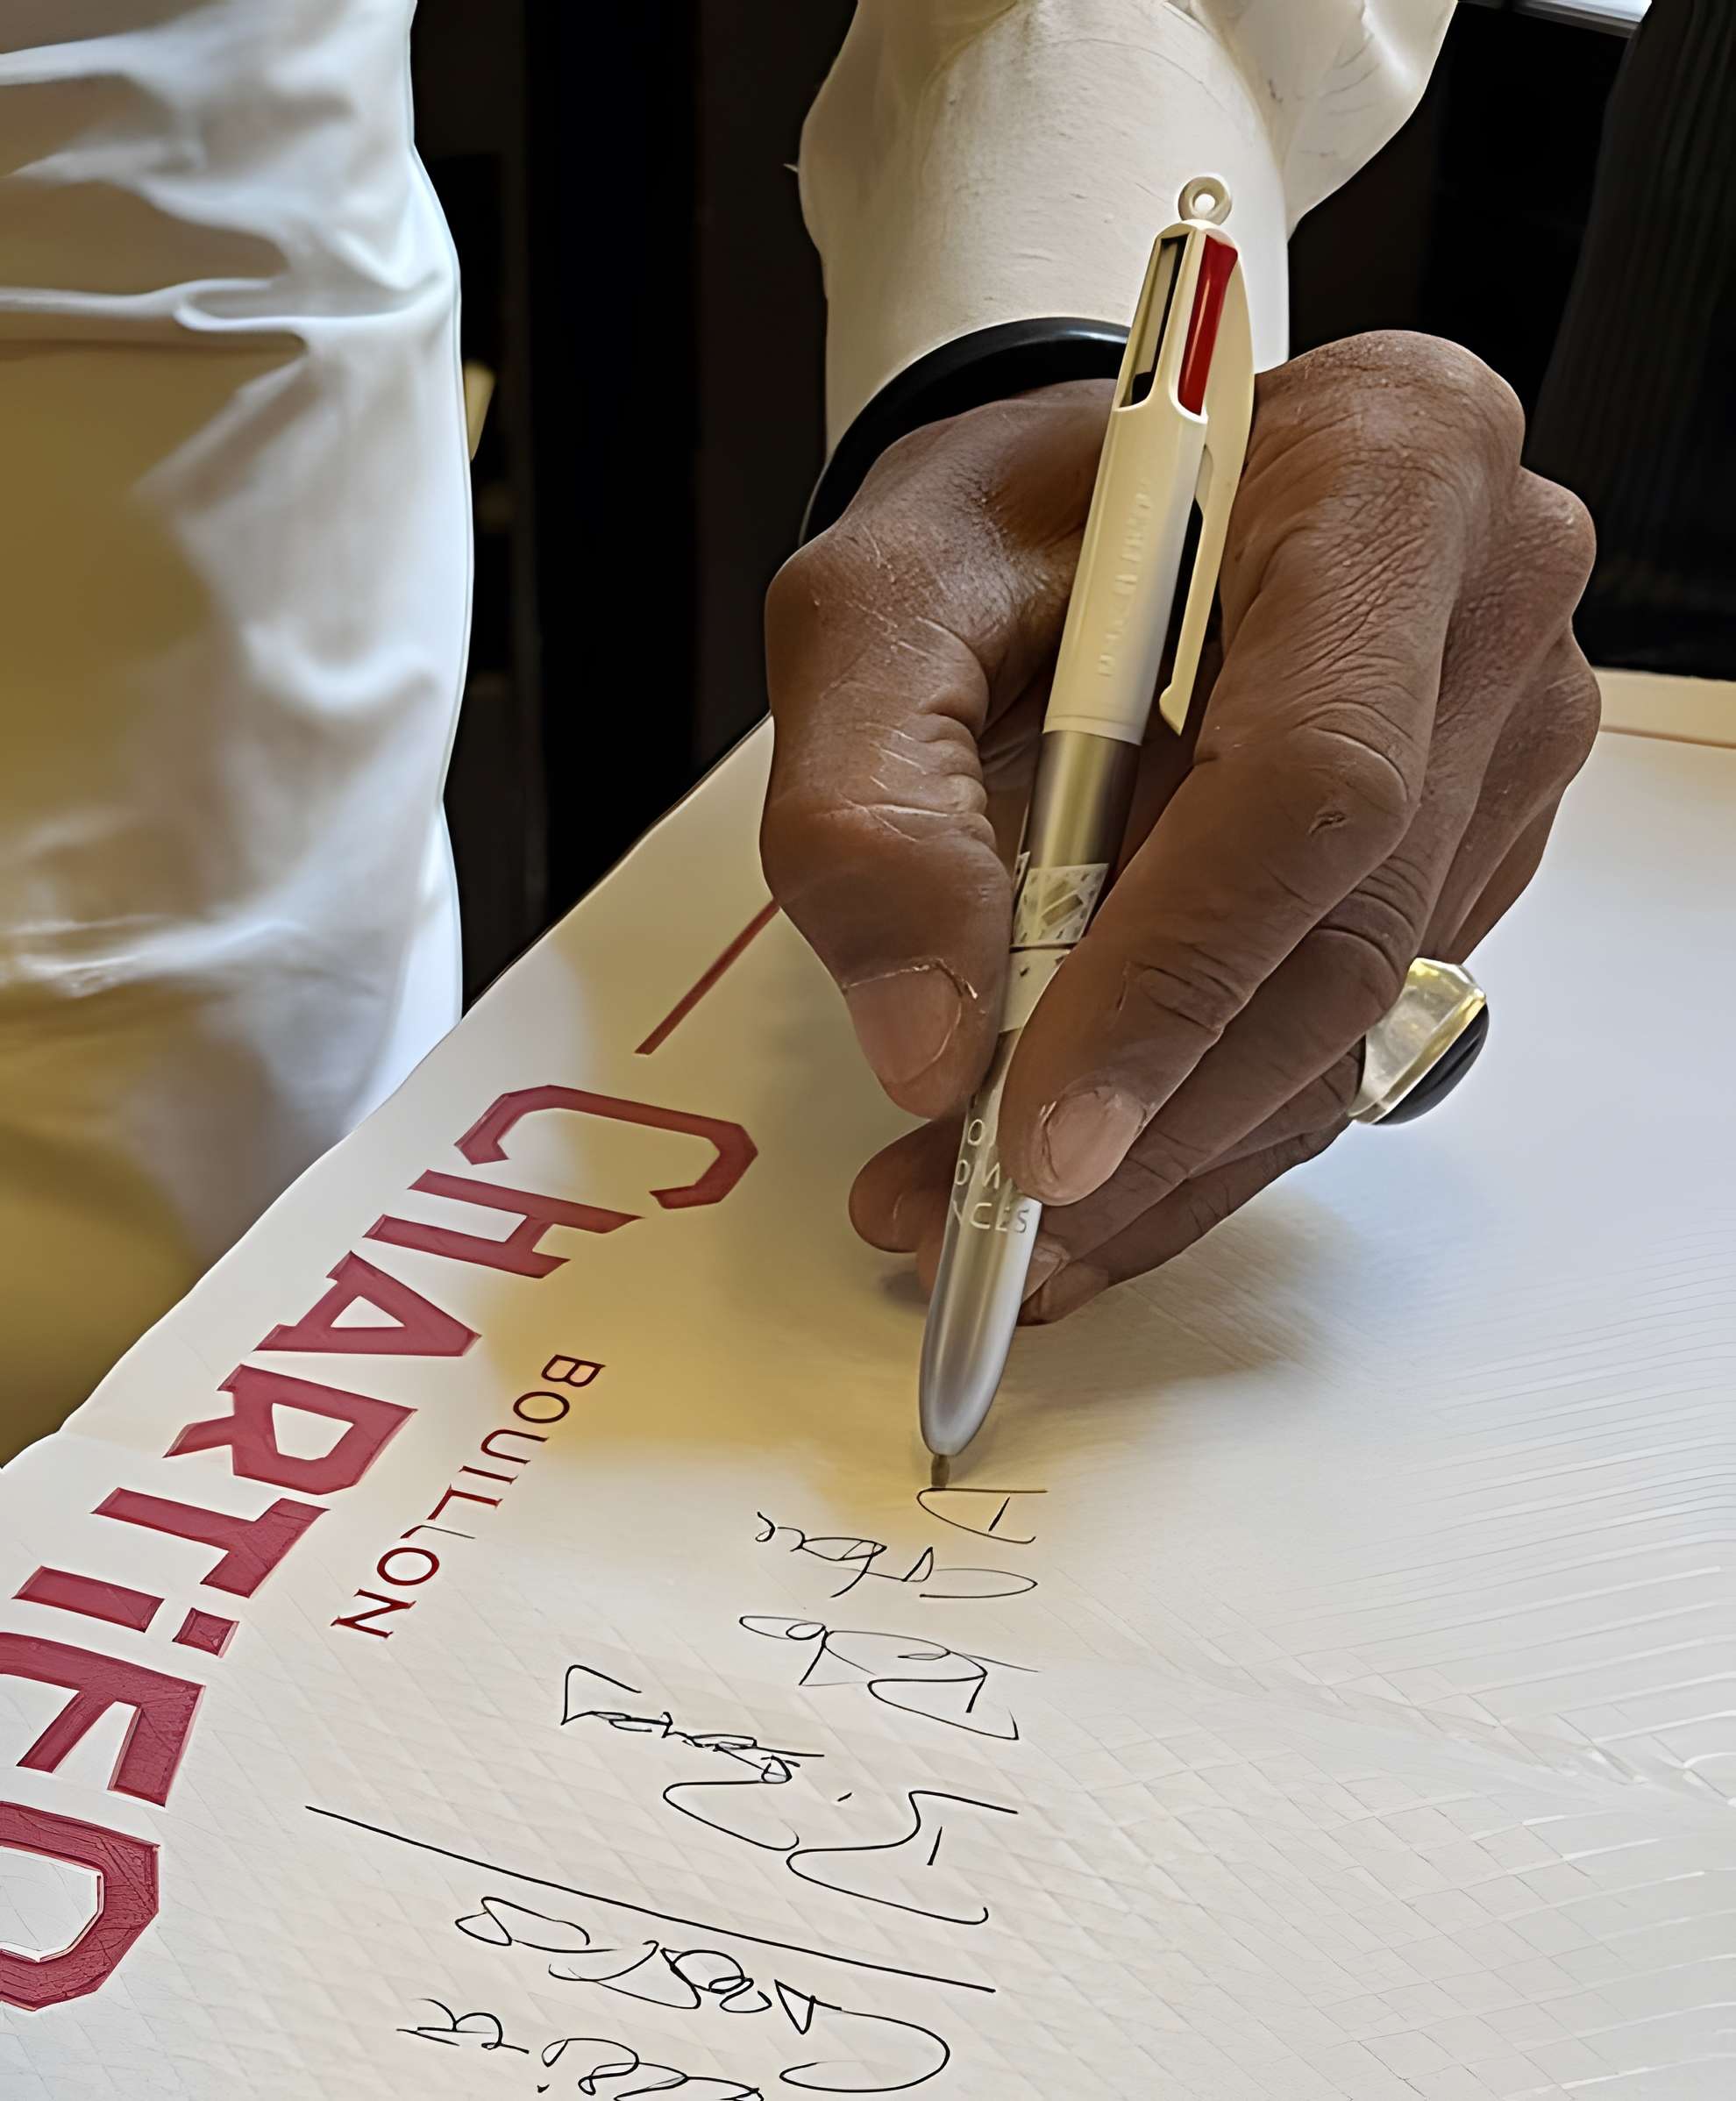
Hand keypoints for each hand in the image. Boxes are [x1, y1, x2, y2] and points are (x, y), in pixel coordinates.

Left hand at [762, 333, 1597, 1319]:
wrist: (1086, 521)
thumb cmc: (1001, 528)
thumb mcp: (874, 608)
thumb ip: (868, 800)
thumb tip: (934, 1042)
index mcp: (1383, 473)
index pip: (1311, 778)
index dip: (1176, 977)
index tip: (1040, 1127)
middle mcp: (1485, 607)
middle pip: (1342, 935)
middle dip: (1155, 1114)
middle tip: (980, 1218)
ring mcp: (1496, 743)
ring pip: (1347, 1021)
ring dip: (1168, 1155)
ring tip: (990, 1214)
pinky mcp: (1460, 847)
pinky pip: (1343, 1028)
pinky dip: (1205, 1121)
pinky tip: (1089, 1166)